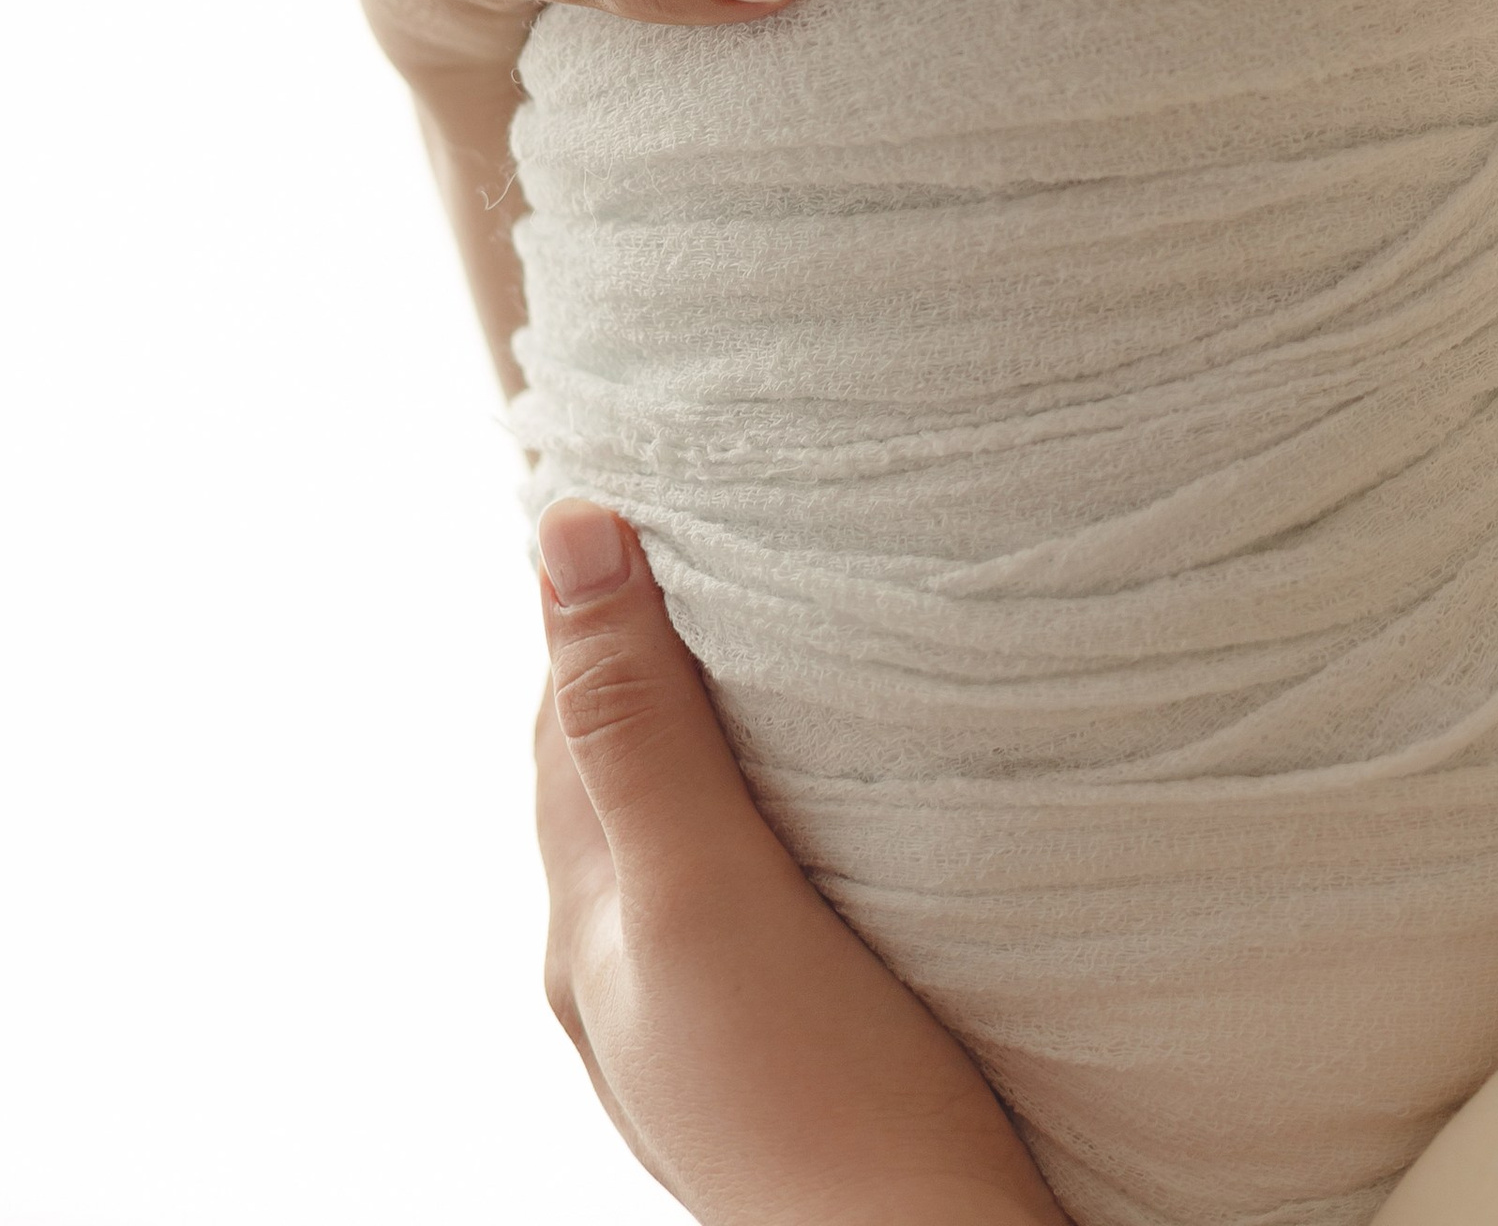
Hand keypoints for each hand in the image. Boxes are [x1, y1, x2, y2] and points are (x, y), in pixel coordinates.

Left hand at [536, 502, 1063, 1225]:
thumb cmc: (817, 1096)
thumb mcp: (705, 887)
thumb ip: (637, 721)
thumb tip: (566, 531)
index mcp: (585, 924)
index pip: (565, 712)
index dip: (603, 598)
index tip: (662, 489)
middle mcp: (625, 971)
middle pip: (619, 769)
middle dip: (658, 656)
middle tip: (738, 539)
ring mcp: (708, 1016)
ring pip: (691, 830)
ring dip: (725, 738)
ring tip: (799, 650)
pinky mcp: (790, 1043)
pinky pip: (756, 888)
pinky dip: (778, 812)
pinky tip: (845, 809)